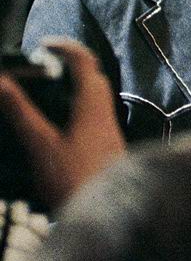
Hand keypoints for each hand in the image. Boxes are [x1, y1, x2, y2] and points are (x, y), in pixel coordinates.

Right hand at [0, 38, 124, 207]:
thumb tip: (2, 81)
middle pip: (92, 78)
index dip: (66, 47)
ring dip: (72, 89)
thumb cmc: (76, 180)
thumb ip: (21, 112)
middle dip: (69, 67)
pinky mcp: (107, 146)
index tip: (44, 45)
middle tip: (41, 67)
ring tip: (44, 93)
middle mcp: (106, 114)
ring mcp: (109, 131)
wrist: (110, 216)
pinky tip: (58, 124)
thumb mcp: (41, 145)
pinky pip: (93, 117)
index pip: (85, 62)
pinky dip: (75, 110)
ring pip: (94, 99)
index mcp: (93, 106)